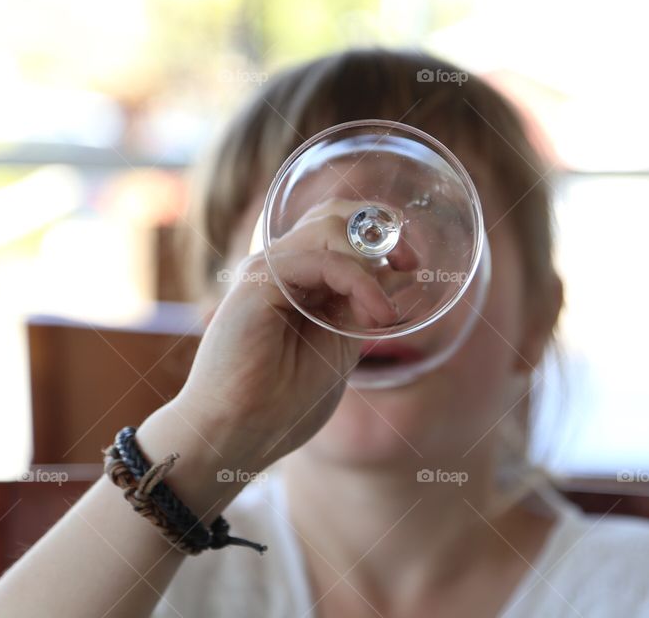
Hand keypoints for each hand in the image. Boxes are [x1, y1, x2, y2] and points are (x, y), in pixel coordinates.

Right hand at [167, 199, 416, 469]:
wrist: (238, 434)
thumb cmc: (282, 400)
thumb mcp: (339, 342)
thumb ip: (359, 306)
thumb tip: (395, 273)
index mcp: (295, 278)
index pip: (337, 227)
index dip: (378, 232)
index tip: (410, 262)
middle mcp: (278, 265)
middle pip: (333, 214)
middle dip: (381, 229)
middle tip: (409, 261)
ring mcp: (266, 269)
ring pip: (330, 230)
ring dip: (372, 263)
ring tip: (385, 313)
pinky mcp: (260, 282)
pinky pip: (323, 261)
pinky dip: (360, 283)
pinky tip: (378, 317)